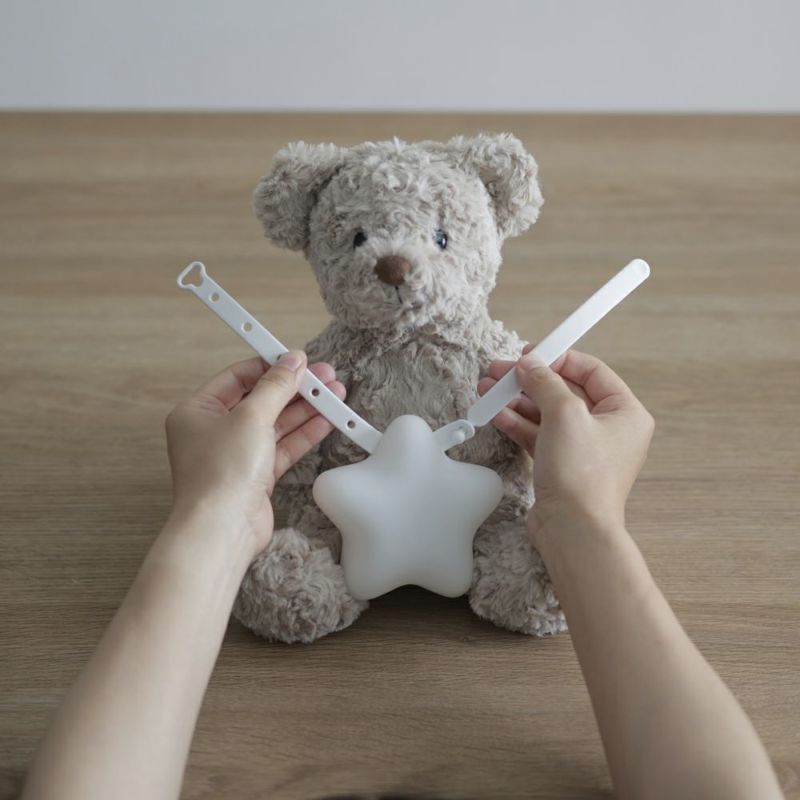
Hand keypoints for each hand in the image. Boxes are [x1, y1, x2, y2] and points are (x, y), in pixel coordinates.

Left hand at [165, 352, 343, 555]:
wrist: (222, 530)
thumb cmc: (221, 473)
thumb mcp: (251, 417)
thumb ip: (275, 387)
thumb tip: (292, 361)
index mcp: (198, 410)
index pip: (238, 377)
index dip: (270, 366)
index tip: (299, 359)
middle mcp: (214, 431)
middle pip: (261, 399)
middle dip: (295, 388)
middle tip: (326, 377)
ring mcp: (236, 454)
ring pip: (276, 423)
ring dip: (306, 409)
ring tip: (336, 395)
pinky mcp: (256, 476)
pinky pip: (283, 447)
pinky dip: (304, 434)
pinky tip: (327, 420)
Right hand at [477, 348, 653, 543]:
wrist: (572, 529)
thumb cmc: (583, 477)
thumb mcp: (565, 414)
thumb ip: (545, 383)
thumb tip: (531, 364)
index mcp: (625, 413)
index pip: (591, 371)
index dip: (559, 358)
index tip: (532, 353)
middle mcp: (608, 429)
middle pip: (565, 391)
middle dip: (529, 381)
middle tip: (501, 371)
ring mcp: (584, 449)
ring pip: (547, 413)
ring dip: (517, 400)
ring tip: (489, 390)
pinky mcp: (562, 466)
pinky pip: (539, 434)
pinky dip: (518, 423)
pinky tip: (496, 413)